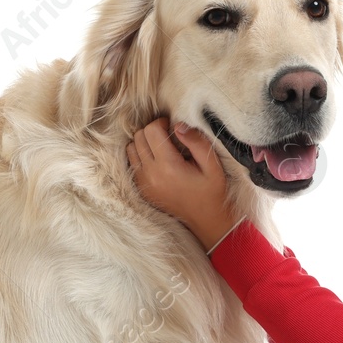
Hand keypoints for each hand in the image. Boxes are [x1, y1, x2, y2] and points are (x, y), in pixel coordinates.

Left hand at [126, 118, 239, 250]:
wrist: (206, 219)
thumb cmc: (212, 190)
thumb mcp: (212, 164)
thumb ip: (196, 141)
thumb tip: (178, 125)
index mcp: (168, 166)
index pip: (151, 131)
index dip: (162, 123)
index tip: (173, 129)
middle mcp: (151, 175)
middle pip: (138, 137)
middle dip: (152, 131)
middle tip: (168, 137)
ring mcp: (143, 183)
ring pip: (131, 149)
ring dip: (144, 143)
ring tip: (161, 148)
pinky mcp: (142, 189)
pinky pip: (131, 164)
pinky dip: (140, 157)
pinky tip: (156, 160)